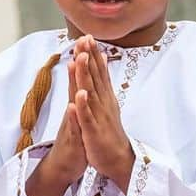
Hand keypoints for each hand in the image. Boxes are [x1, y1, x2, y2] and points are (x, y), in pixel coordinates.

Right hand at [41, 52, 87, 185]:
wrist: (64, 165)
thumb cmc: (75, 140)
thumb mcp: (81, 116)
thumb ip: (82, 98)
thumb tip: (84, 81)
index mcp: (79, 104)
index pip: (83, 77)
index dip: (86, 59)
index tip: (88, 38)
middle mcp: (73, 109)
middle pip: (76, 82)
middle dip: (78, 61)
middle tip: (80, 40)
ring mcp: (71, 122)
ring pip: (72, 100)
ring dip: (73, 82)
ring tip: (74, 62)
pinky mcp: (71, 138)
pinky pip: (72, 125)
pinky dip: (72, 115)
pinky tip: (72, 104)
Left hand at [73, 35, 134, 188]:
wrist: (117, 159)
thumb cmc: (108, 132)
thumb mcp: (105, 105)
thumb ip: (102, 84)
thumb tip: (101, 62)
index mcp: (105, 97)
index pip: (99, 72)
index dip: (93, 54)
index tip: (88, 36)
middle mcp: (103, 103)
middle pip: (95, 77)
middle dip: (89, 57)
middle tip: (86, 38)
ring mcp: (99, 116)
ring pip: (91, 93)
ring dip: (85, 75)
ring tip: (79, 58)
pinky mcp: (93, 131)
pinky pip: (87, 118)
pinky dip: (82, 106)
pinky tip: (78, 95)